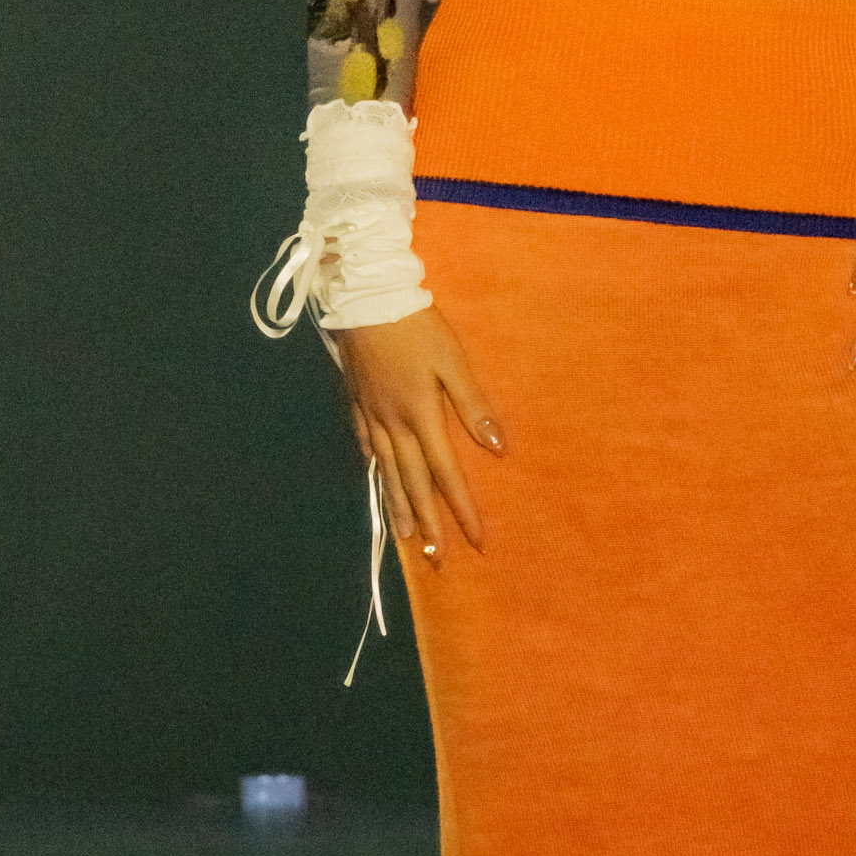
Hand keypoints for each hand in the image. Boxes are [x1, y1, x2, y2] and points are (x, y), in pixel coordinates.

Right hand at [334, 304, 504, 564]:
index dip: (462, 508)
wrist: (365, 298)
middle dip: (429, 522)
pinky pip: (368, 447)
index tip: (476, 540)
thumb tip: (497, 447)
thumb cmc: (416, 325)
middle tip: (438, 558)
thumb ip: (473, 404)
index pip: (446, 473)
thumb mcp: (453, 360)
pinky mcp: (357, 403)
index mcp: (421, 415)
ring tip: (408, 539)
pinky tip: (380, 480)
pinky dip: (376, 470)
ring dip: (399, 508)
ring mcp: (372, 416)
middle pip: (413, 483)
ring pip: (387, 472)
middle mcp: (394, 424)